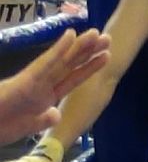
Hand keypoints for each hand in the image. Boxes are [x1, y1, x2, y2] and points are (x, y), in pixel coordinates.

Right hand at [0, 28, 109, 145]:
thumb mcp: (27, 127)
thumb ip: (43, 120)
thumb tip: (55, 113)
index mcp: (44, 97)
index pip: (71, 80)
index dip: (89, 68)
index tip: (105, 55)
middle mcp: (41, 86)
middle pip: (69, 66)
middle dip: (88, 52)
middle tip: (107, 37)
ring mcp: (34, 82)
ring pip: (61, 61)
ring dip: (79, 47)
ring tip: (97, 33)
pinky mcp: (25, 82)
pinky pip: (45, 64)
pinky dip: (58, 51)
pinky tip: (71, 36)